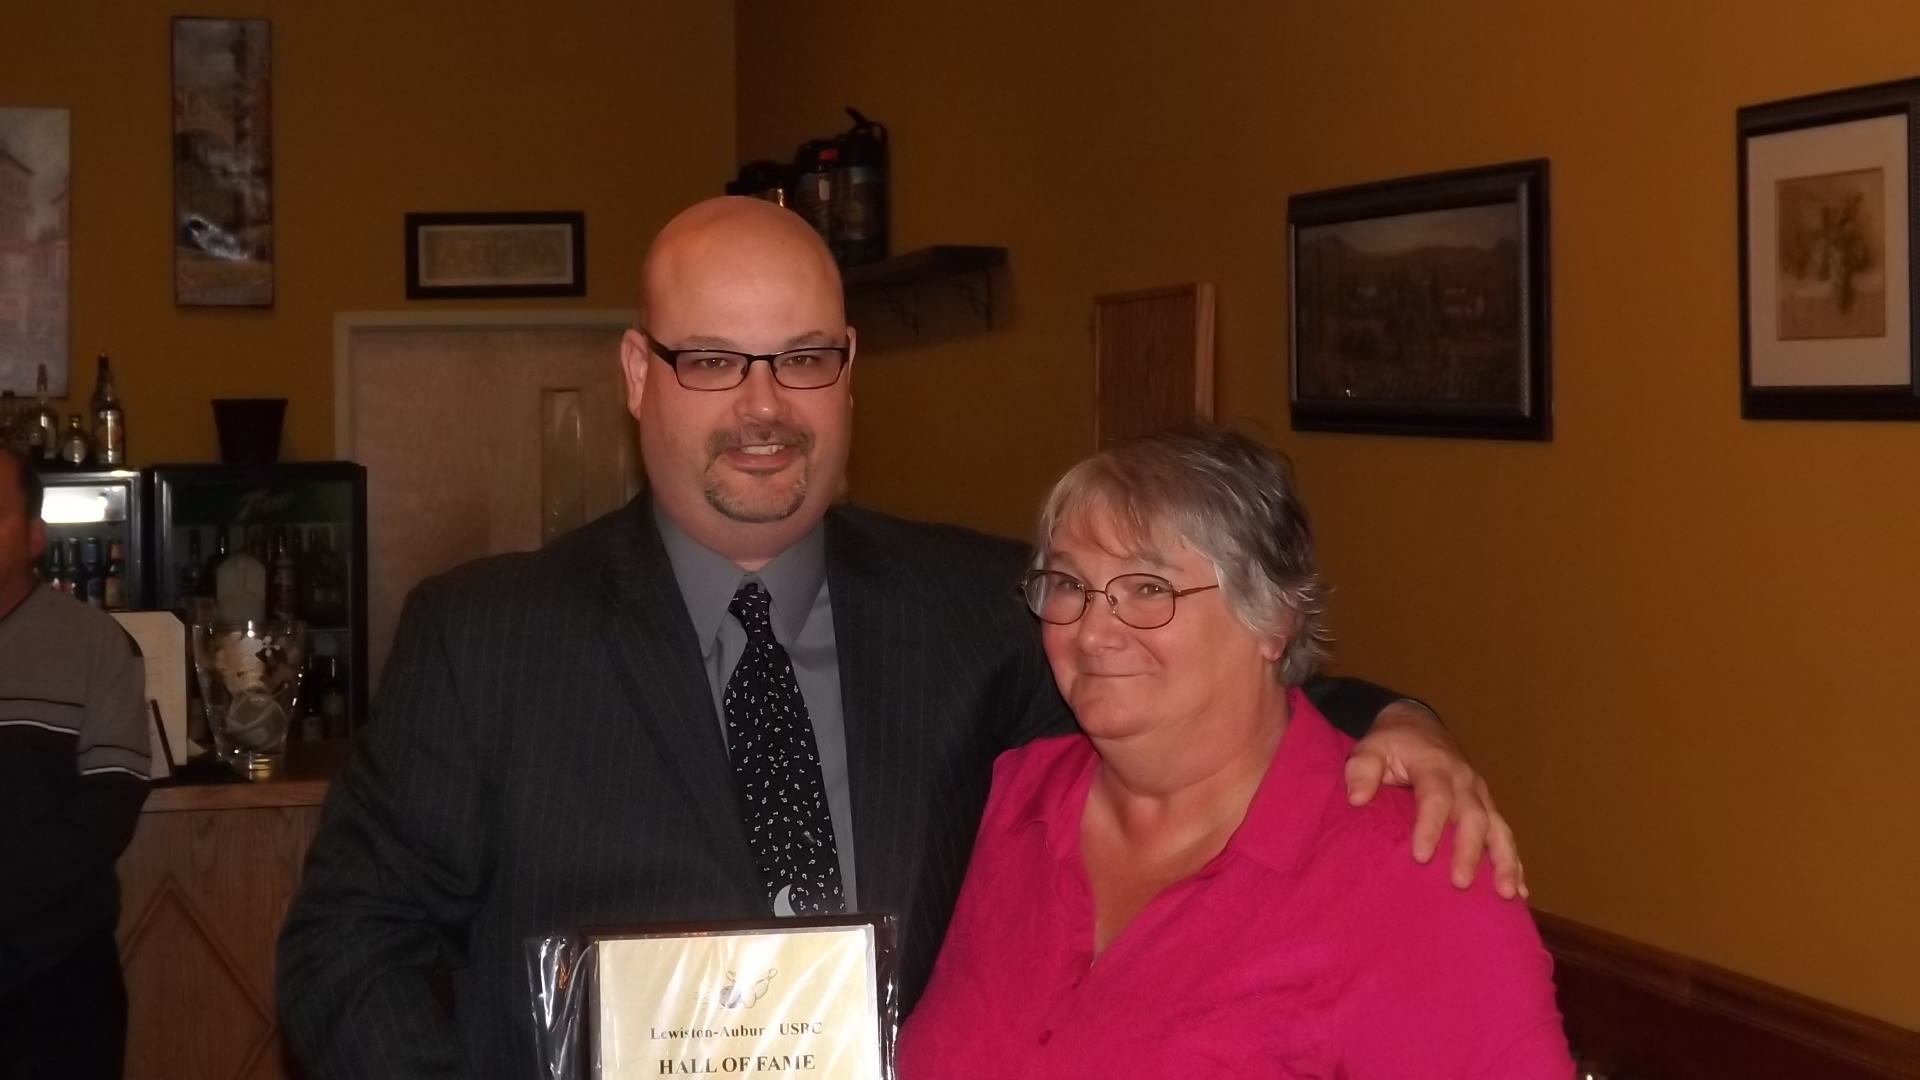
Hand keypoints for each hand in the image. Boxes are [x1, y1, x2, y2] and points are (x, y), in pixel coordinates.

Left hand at [1343, 700, 1525, 899]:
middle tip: (1460, 883)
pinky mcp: (1486, 807)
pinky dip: (1515, 862)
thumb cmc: (1392, 742)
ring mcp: (1480, 795)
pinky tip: (1520, 891)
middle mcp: (1465, 781)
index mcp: (1435, 766)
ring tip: (1507, 893)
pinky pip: (1504, 834)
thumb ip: (1361, 769)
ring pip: (1499, 827)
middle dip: (1469, 851)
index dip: (1430, 826)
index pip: (1436, 797)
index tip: (1420, 856)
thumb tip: (1356, 798)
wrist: (1418, 725)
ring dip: (1505, 861)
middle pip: (1474, 817)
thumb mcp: (1370, 747)